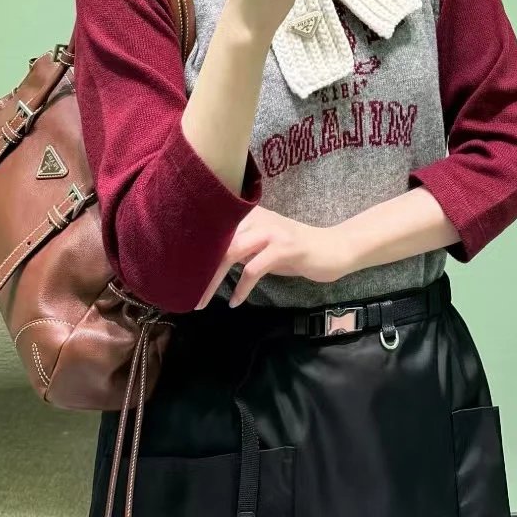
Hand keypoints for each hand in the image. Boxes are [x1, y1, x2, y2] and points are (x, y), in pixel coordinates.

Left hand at [194, 206, 348, 308]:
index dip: (195, 252)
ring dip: (214, 281)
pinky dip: (241, 288)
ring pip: (230, 253)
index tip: (181, 274)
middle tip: (188, 294)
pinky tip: (236, 302)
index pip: (213, 230)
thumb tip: (210, 262)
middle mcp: (257, 217)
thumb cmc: (297, 251)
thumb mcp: (263, 246)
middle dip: (200, 270)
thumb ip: (240, 248)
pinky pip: (253, 270)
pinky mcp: (284, 248)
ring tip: (203, 301)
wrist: (334, 249)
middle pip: (217, 242)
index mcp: (248, 214)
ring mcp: (271, 231)